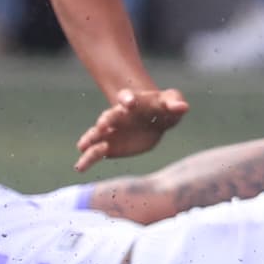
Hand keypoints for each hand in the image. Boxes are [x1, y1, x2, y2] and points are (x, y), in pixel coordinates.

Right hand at [74, 85, 191, 170]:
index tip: (129, 102)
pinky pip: (95, 153)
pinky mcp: (109, 147)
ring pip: (97, 135)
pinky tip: (80, 167)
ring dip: (90, 140)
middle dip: (106, 120)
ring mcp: (111, 131)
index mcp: (132, 101)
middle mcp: (117, 115)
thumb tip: (183, 107)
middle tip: (102, 126)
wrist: (153, 120)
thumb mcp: (171, 102)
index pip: (127, 96)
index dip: (128, 98)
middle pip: (109, 116)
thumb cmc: (163, 107)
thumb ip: (175, 103)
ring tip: (82, 147)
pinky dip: (88, 159)